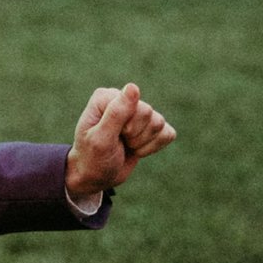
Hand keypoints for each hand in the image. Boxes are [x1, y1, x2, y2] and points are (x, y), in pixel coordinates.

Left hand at [65, 83, 174, 199]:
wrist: (97, 176)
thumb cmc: (93, 157)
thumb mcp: (101, 138)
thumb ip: (116, 113)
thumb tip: (133, 87)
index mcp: (106, 97)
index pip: (137, 107)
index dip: (129, 127)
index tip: (113, 135)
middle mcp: (122, 99)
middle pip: (149, 113)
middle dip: (136, 136)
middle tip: (119, 142)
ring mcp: (137, 112)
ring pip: (159, 123)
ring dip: (144, 142)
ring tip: (126, 145)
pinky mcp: (150, 126)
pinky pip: (168, 133)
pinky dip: (154, 147)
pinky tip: (137, 148)